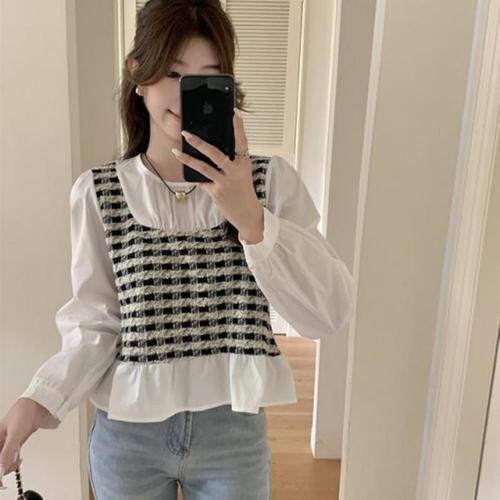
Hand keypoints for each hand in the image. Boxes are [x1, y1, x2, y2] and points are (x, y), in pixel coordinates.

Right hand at [0, 398, 46, 488]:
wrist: (38, 405)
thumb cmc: (23, 412)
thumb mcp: (14, 434)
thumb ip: (7, 453)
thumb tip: (0, 471)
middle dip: (1, 469)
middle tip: (9, 473)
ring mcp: (5, 444)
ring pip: (2, 462)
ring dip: (8, 466)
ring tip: (16, 462)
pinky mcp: (14, 445)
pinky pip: (9, 458)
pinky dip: (13, 462)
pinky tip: (18, 460)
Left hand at [172, 110, 263, 241]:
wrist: (247, 213)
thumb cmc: (243, 190)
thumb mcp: (242, 172)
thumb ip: (231, 161)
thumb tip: (211, 149)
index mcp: (243, 162)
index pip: (242, 142)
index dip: (238, 128)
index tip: (234, 115)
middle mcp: (235, 171)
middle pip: (216, 153)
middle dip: (200, 143)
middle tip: (187, 134)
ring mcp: (225, 182)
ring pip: (204, 167)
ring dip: (188, 159)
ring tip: (177, 152)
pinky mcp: (217, 192)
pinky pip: (201, 181)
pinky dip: (194, 176)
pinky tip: (185, 171)